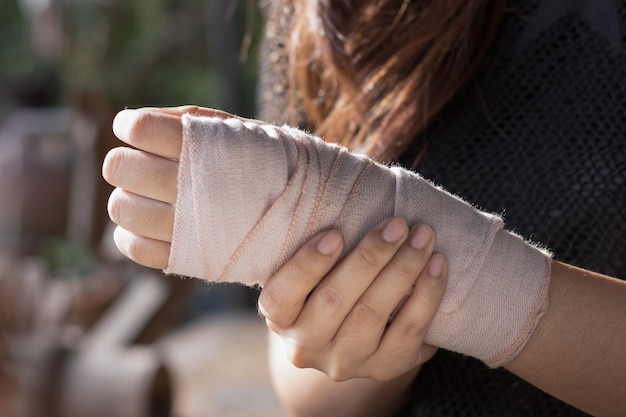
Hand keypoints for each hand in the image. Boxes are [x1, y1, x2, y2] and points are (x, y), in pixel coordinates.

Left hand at [102, 105, 250, 267]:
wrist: (304, 210)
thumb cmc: (264, 161)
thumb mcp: (234, 128)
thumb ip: (184, 120)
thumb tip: (131, 123)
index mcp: (204, 148)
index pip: (140, 128)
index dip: (129, 125)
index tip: (135, 129)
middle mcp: (193, 187)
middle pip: (120, 168)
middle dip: (125, 161)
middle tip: (142, 164)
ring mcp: (187, 227)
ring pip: (121, 208)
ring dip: (127, 196)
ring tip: (146, 195)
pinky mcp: (185, 258)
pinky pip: (134, 247)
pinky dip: (128, 235)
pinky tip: (143, 224)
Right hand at [259, 218, 447, 381]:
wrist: (355, 328)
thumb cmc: (331, 278)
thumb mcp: (313, 265)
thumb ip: (319, 237)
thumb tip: (338, 177)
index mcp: (280, 318)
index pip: (281, 296)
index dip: (307, 265)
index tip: (335, 233)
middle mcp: (306, 347)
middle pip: (334, 301)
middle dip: (370, 258)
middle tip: (398, 223)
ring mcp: (346, 362)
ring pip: (373, 316)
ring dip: (403, 271)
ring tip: (423, 236)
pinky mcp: (384, 368)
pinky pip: (409, 334)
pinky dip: (427, 296)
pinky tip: (438, 265)